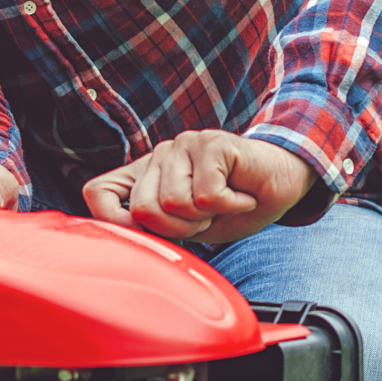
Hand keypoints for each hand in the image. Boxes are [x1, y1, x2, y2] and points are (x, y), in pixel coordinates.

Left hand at [84, 131, 314, 244]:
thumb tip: (128, 237)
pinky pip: (207, 195)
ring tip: (224, 203)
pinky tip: (241, 195)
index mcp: (146, 175)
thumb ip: (155, 227)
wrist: (283, 186)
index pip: (98, 192)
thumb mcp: (189, 227)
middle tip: (207, 216)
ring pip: (175, 203)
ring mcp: (183, 145)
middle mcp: (159, 156)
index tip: (148, 234)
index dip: (112, 220)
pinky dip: (230, 206)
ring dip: (207, 217)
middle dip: (181, 228)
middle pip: (144, 209)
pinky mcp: (211, 143)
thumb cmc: (234, 207)